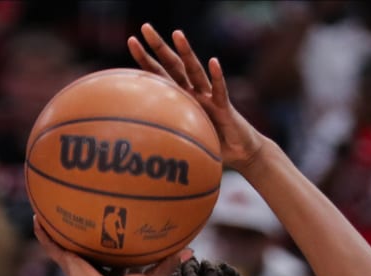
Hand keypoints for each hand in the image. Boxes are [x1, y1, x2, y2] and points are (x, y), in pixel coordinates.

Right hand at [32, 217, 188, 275]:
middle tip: (85, 197)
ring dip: (59, 223)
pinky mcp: (67, 261)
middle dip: (86, 220)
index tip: (119, 208)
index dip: (115, 226)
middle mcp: (93, 260)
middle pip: (88, 236)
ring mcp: (78, 260)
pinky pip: (51, 245)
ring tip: (52, 203)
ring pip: (66, 238)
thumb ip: (168, 264)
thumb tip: (191, 251)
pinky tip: (36, 218)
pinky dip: (43, 233)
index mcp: (112, 264)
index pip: (113, 241)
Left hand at [129, 25, 265, 170]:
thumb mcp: (182, 141)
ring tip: (177, 34)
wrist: (239, 152)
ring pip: (195, 71)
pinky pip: (220, 91)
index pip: (159, 74)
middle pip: (173, 64)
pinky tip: (213, 62)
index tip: (131, 40)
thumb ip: (164, 136)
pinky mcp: (225, 107)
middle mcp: (193, 92)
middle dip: (159, 46)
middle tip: (145, 27)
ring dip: (186, 52)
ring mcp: (209, 97)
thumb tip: (137, 142)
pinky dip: (217, 77)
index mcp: (180, 98)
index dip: (145, 58)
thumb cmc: (210, 145)